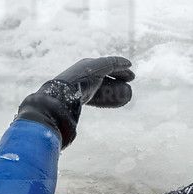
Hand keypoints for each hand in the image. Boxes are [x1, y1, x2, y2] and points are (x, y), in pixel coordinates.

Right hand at [17, 55, 133, 147]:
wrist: (61, 95)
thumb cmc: (64, 105)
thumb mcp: (70, 110)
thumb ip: (69, 117)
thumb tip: (67, 131)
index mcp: (77, 76)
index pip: (95, 78)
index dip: (106, 82)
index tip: (115, 88)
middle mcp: (84, 68)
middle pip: (104, 72)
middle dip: (116, 76)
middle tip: (126, 83)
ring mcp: (91, 65)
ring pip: (110, 67)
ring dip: (121, 72)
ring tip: (131, 78)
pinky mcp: (99, 65)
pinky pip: (113, 63)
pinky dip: (122, 63)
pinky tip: (129, 65)